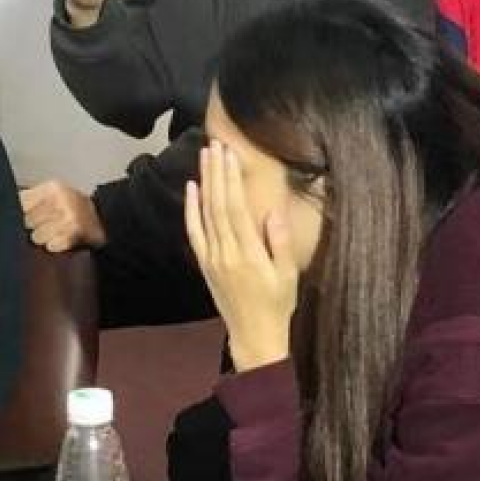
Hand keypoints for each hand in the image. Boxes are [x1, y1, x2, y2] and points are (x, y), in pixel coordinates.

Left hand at [20, 179, 105, 252]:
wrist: (106, 220)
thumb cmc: (73, 210)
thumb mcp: (54, 196)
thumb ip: (32, 199)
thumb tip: (7, 209)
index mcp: (52, 188)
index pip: (20, 203)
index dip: (22, 214)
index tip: (28, 218)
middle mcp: (61, 199)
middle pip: (27, 222)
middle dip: (33, 227)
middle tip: (46, 226)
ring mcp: (69, 216)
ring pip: (37, 237)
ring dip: (44, 239)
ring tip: (55, 234)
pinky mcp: (74, 233)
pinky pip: (51, 246)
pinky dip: (55, 246)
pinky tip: (61, 241)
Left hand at [184, 140, 297, 372]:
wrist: (254, 336)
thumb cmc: (277, 305)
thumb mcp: (287, 275)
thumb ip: (280, 243)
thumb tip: (274, 212)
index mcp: (248, 254)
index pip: (235, 207)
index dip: (230, 179)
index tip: (229, 154)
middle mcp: (226, 253)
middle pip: (217, 205)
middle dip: (215, 173)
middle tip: (214, 145)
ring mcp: (212, 259)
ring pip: (205, 214)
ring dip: (204, 183)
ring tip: (204, 157)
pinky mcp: (206, 265)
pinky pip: (195, 233)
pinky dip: (191, 210)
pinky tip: (192, 190)